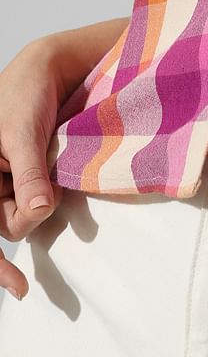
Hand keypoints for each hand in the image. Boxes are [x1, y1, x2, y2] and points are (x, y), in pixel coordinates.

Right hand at [0, 40, 66, 298]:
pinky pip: (33, 200)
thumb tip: (40, 211)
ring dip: (41, 203)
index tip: (19, 287)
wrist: (46, 68)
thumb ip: (28, 174)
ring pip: (22, 215)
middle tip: (51, 195)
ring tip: (54, 171)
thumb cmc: (26, 93)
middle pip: (6, 225)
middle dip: (28, 217)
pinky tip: (53, 196)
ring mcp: (5, 181)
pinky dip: (43, 202)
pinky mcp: (24, 177)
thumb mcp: (24, 133)